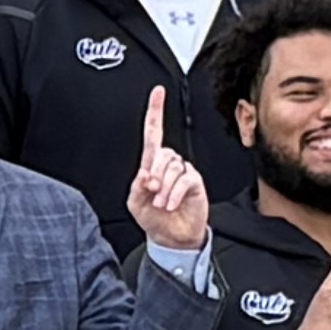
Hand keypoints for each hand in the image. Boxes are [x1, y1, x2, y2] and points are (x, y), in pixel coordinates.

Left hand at [126, 93, 212, 256]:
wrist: (171, 237)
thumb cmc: (153, 219)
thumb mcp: (135, 203)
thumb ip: (137, 186)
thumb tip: (147, 175)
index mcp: (152, 164)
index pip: (153, 132)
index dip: (155, 111)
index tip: (157, 92)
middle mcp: (168, 164)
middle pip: (161, 154)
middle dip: (154, 177)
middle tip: (153, 196)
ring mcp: (182, 172)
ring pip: (172, 167)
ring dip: (163, 189)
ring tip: (161, 204)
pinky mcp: (194, 182)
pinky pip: (184, 179)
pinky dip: (174, 193)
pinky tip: (170, 204)